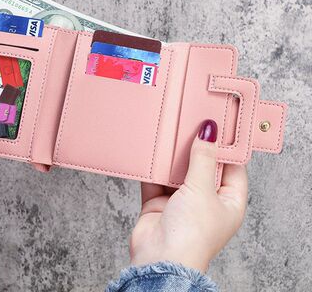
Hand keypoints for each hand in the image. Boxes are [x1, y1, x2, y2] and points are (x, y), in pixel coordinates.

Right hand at [130, 119, 247, 272]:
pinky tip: (152, 153)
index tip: (218, 126)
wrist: (159, 260)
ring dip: (173, 158)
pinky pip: (157, 180)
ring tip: (171, 135)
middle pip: (202, 167)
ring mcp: (181, 203)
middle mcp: (205, 202)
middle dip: (195, 149)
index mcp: (228, 202)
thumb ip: (203, 159)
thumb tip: (209, 132)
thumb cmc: (191, 236)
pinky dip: (154, 169)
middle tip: (191, 125)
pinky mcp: (159, 203)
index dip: (226, 148)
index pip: (232, 168)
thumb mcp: (202, 189)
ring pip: (177, 172)